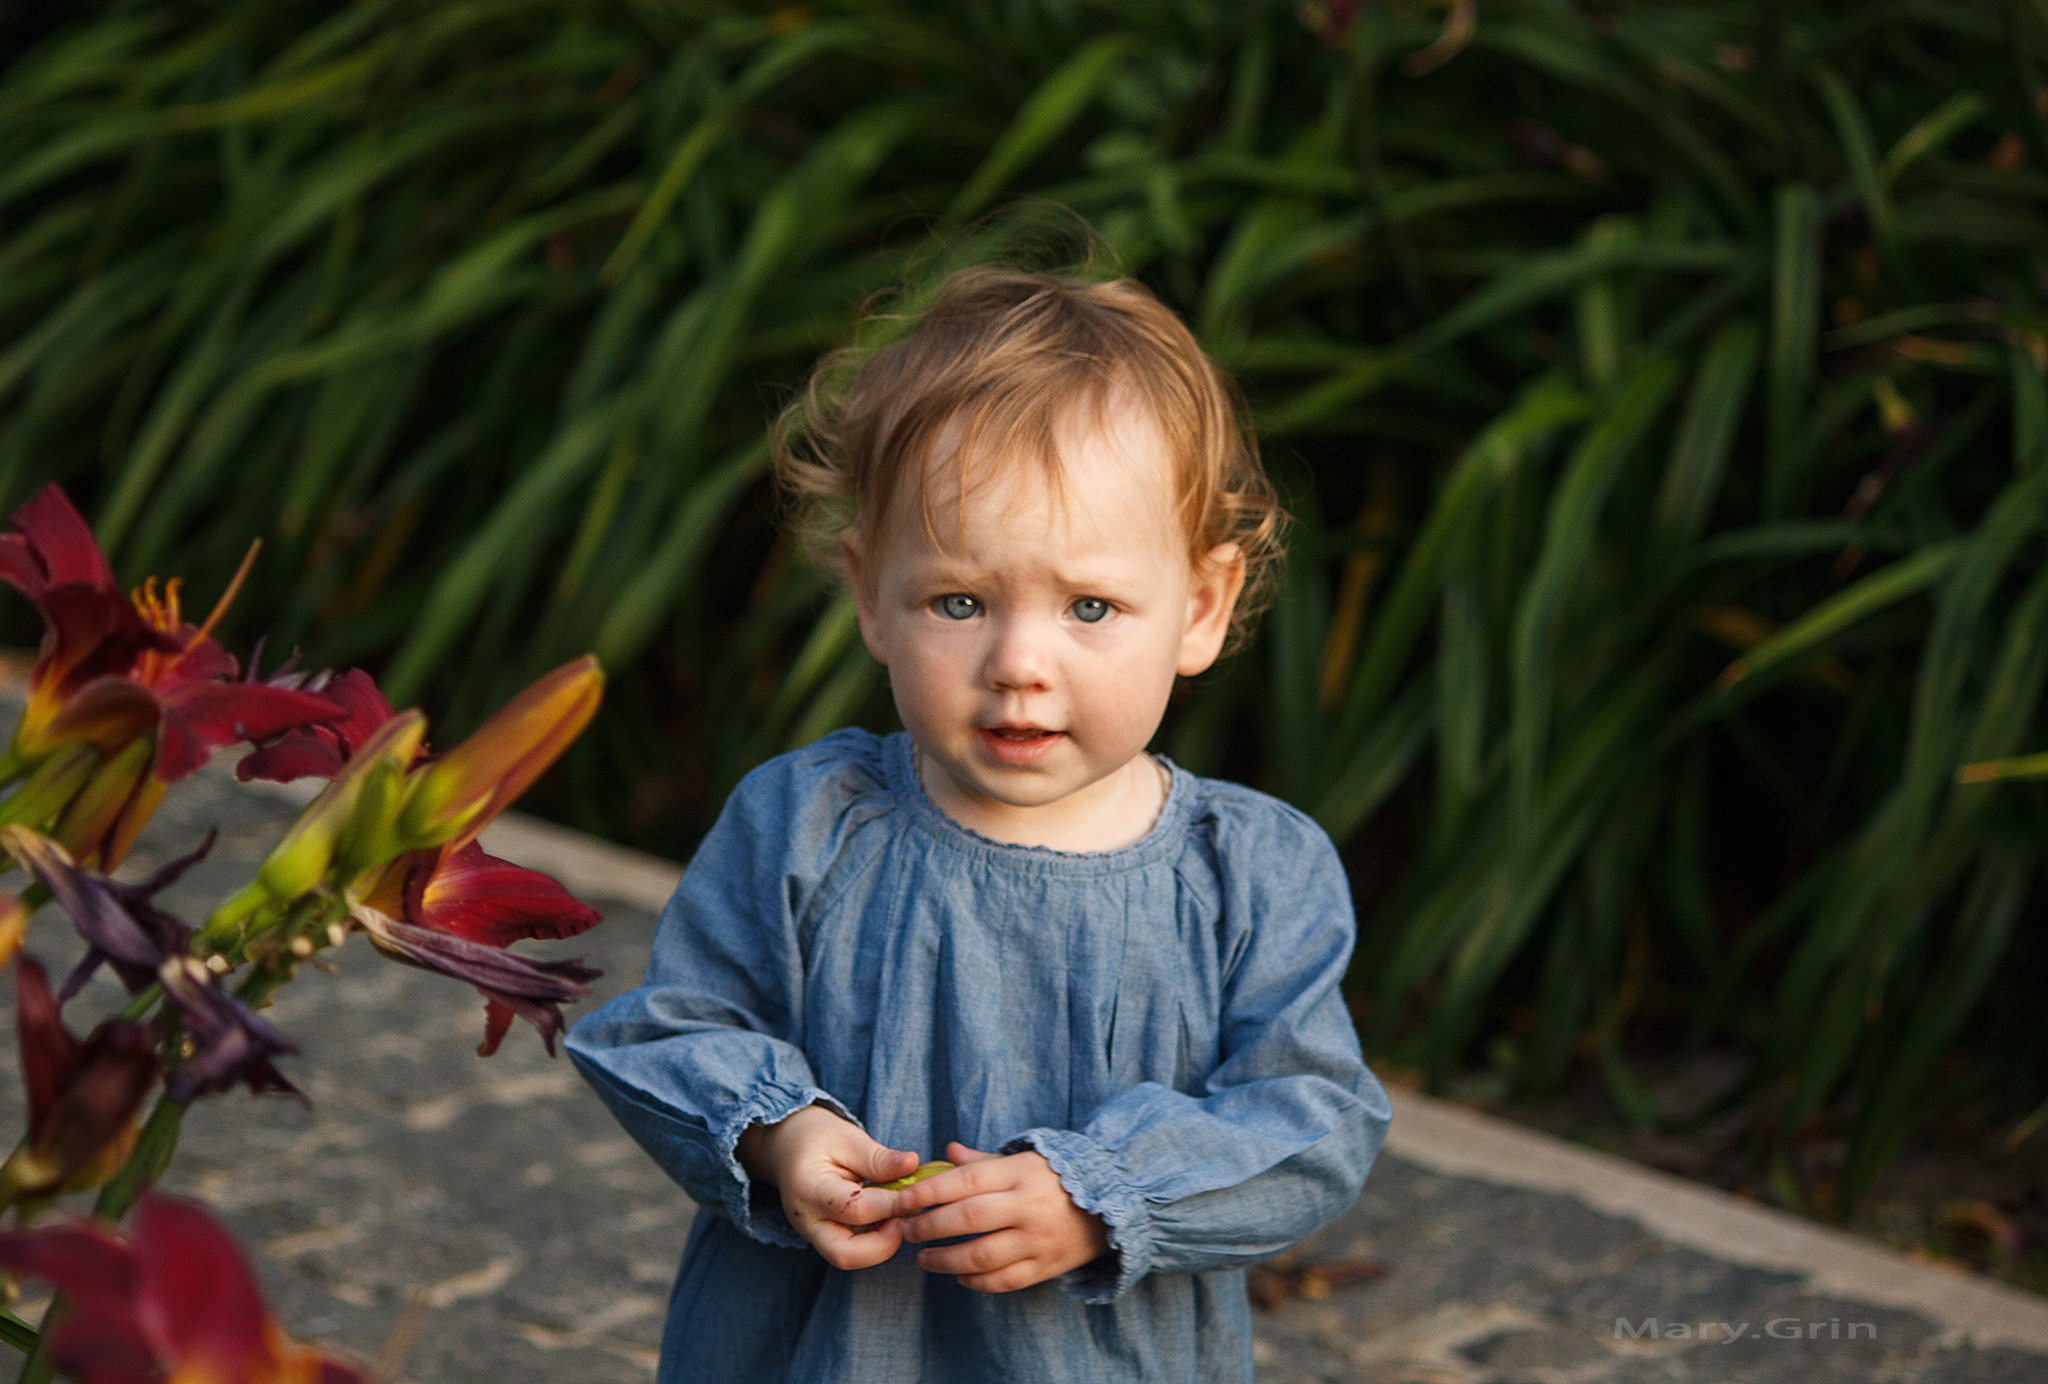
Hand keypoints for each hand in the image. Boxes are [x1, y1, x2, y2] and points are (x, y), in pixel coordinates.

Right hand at [736, 1104, 919, 1269]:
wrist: (789, 1147)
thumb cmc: (818, 1138)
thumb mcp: (848, 1138)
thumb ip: (878, 1158)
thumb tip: (912, 1164)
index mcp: (809, 1191)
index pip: (854, 1210)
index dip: (891, 1204)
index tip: (916, 1193)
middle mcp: (807, 1222)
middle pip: (844, 1255)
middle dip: (883, 1245)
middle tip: (906, 1218)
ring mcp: (814, 1235)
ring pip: (849, 1258)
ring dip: (882, 1244)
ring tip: (901, 1214)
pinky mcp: (826, 1238)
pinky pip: (853, 1250)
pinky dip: (876, 1239)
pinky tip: (891, 1216)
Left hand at [895, 1141, 1110, 1292]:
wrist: (1114, 1203)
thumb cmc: (1058, 1178)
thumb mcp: (1025, 1159)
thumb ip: (983, 1161)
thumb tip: (947, 1152)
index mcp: (1021, 1172)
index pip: (965, 1181)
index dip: (929, 1191)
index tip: (904, 1200)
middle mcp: (1028, 1206)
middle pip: (968, 1219)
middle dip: (929, 1226)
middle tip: (907, 1230)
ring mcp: (1038, 1240)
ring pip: (981, 1256)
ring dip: (944, 1260)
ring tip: (924, 1258)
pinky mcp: (1046, 1267)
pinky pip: (1003, 1280)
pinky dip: (975, 1282)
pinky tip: (958, 1276)